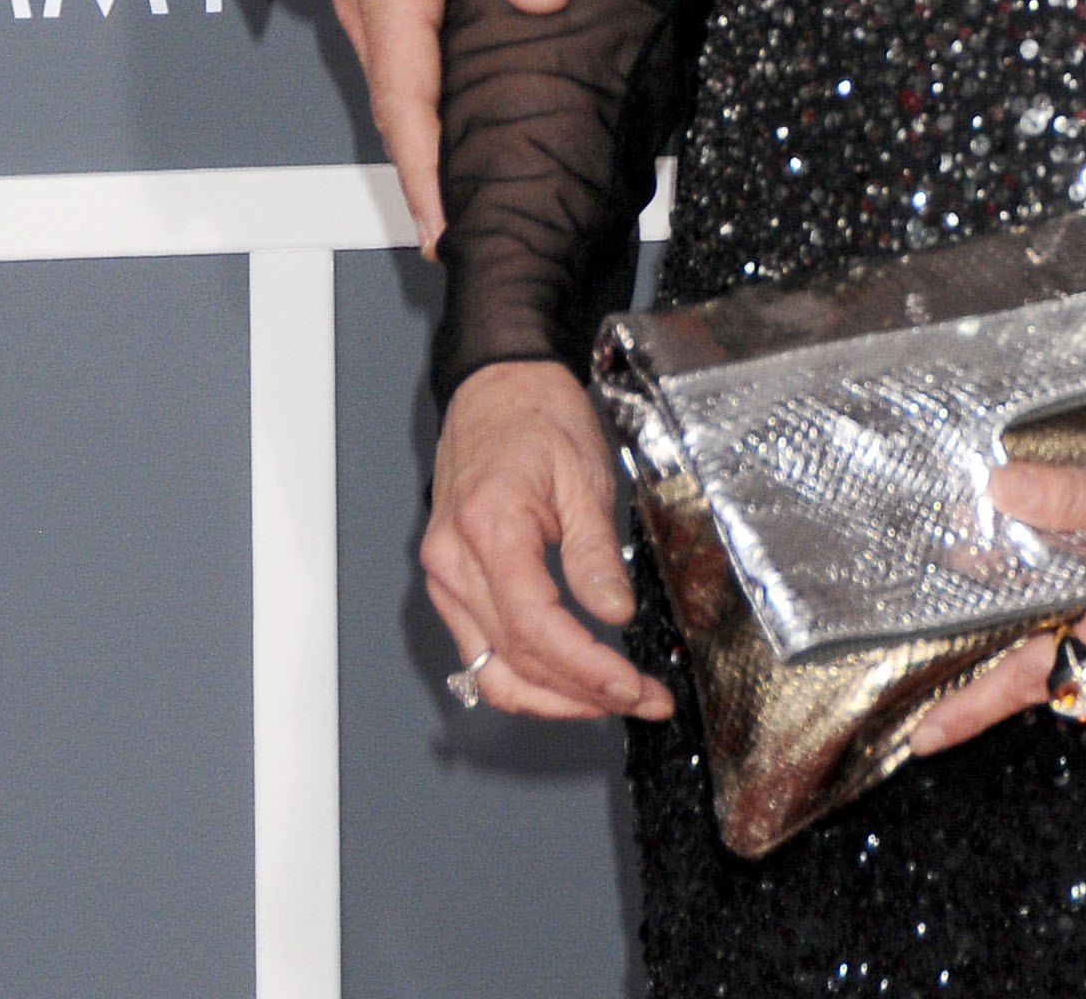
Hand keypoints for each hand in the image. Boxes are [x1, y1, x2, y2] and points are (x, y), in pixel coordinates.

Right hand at [295, 0, 568, 254]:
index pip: (406, 97)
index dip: (425, 169)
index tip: (440, 227)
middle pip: (395, 106)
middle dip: (424, 177)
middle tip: (458, 238)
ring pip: (392, 81)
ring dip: (419, 141)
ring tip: (458, 196)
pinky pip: (392, 51)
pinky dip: (414, 98)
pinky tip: (444, 115)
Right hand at [423, 361, 673, 723]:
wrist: (497, 386)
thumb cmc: (538, 417)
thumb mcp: (583, 475)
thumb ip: (594, 552)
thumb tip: (614, 614)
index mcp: (489, 528)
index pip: (537, 627)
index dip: (588, 669)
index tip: (633, 685)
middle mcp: (453, 562)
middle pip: (514, 660)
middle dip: (581, 694)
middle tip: (641, 698)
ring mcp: (444, 577)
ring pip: (491, 670)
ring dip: (551, 700)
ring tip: (611, 700)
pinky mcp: (449, 583)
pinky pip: (480, 651)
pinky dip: (523, 677)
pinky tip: (567, 682)